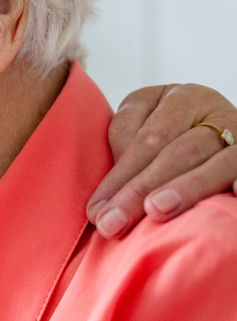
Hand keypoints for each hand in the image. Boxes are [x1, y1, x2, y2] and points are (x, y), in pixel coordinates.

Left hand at [87, 83, 236, 237]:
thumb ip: (126, 145)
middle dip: (140, 189)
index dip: (120, 176)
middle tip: (114, 222)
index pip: (147, 138)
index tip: (97, 212)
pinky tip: (235, 194)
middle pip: (177, 151)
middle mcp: (212, 108)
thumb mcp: (142, 125)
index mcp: (178, 97)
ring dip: (187, 187)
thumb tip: (110, 192)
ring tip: (156, 210)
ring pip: (216, 161)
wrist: (213, 130)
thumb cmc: (165, 135)